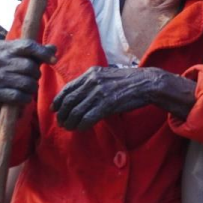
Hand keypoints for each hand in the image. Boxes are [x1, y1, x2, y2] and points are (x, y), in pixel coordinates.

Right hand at [0, 39, 55, 108]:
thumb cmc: (12, 67)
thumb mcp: (23, 57)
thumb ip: (39, 52)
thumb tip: (53, 48)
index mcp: (3, 47)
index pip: (27, 46)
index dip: (43, 53)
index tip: (54, 61)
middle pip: (28, 66)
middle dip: (37, 74)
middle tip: (35, 77)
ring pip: (26, 83)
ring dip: (33, 87)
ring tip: (30, 87)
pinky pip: (17, 96)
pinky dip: (26, 98)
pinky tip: (25, 96)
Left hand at [51, 66, 194, 130]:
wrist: (147, 84)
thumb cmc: (129, 81)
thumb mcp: (108, 75)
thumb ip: (93, 82)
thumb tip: (80, 95)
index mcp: (92, 73)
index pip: (68, 88)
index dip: (58, 100)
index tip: (54, 109)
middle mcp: (93, 81)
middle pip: (69, 101)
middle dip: (62, 114)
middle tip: (61, 122)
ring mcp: (100, 93)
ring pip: (76, 111)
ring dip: (70, 122)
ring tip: (69, 127)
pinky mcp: (107, 104)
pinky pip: (87, 118)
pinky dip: (81, 125)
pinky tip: (81, 128)